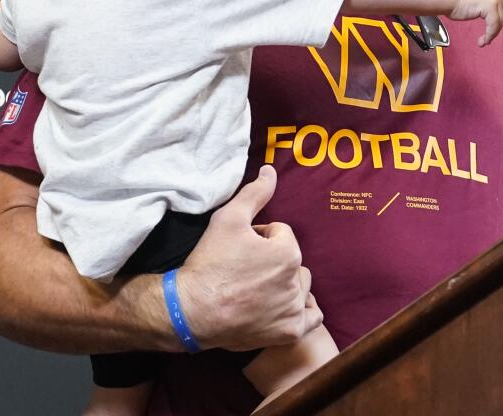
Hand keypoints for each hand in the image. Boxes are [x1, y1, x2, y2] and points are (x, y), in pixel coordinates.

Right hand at [176, 166, 320, 350]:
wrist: (191, 310)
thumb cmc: (210, 263)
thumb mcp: (228, 218)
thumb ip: (255, 193)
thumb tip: (271, 170)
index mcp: (288, 252)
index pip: (281, 234)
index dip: (259, 236)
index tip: (239, 248)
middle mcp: (296, 280)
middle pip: (292, 260)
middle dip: (273, 260)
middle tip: (245, 268)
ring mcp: (293, 309)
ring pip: (301, 286)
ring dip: (286, 283)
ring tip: (258, 287)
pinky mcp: (289, 332)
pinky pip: (311, 318)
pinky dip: (303, 310)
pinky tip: (286, 305)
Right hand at [450, 0, 502, 46]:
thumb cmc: (454, 3)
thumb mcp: (474, 5)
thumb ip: (485, 11)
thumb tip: (492, 26)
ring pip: (501, 24)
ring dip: (492, 36)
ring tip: (484, 42)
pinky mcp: (490, 6)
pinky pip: (494, 26)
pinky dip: (488, 36)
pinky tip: (482, 41)